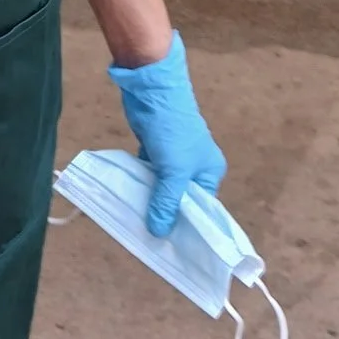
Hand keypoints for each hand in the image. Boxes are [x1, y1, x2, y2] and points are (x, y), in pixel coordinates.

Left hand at [109, 34, 226, 237]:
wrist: (152, 90)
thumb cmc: (172, 130)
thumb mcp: (174, 171)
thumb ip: (166, 202)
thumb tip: (159, 233)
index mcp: (209, 172)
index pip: (202, 209)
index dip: (188, 228)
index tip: (172, 248)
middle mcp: (194, 167)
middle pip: (180, 200)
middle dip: (166, 216)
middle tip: (150, 240)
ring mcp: (173, 159)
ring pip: (162, 189)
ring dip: (151, 202)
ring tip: (138, 226)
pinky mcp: (154, 151)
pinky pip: (148, 176)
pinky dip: (140, 187)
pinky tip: (129, 203)